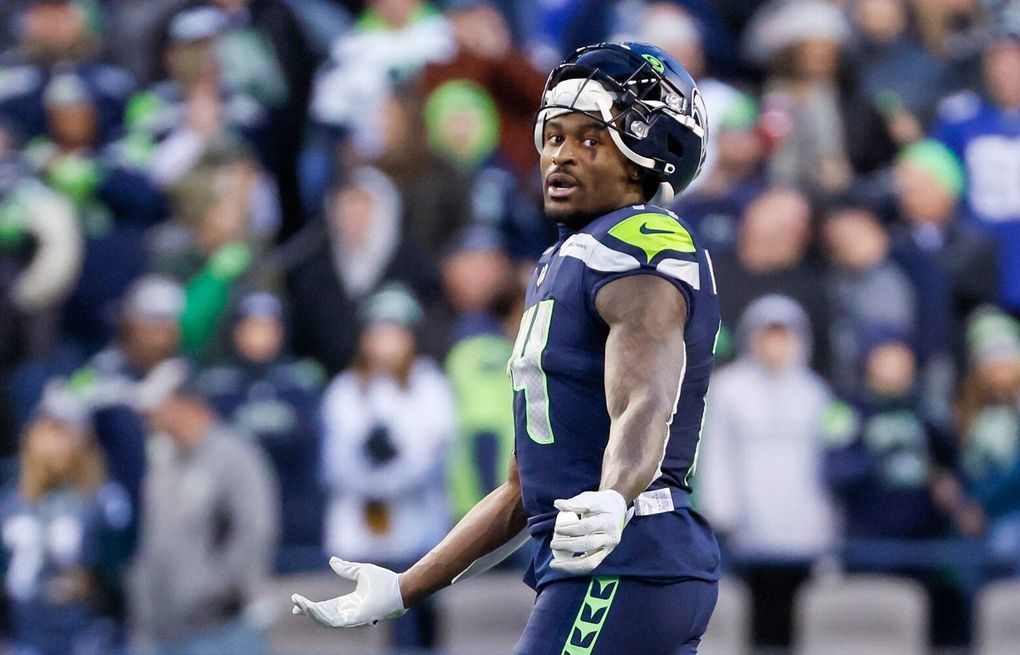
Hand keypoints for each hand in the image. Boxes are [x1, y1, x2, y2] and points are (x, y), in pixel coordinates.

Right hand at [291, 558, 405, 627]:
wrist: (399, 587)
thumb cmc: (384, 581)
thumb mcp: (361, 571)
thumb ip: (346, 568)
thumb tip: (332, 560)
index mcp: (349, 602)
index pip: (326, 606)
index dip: (311, 605)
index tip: (296, 600)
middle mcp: (349, 612)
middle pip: (323, 614)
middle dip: (308, 610)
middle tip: (294, 604)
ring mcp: (352, 618)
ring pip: (326, 620)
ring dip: (312, 613)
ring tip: (299, 605)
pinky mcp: (356, 620)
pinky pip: (335, 621)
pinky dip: (322, 615)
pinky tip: (312, 608)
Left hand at [550, 490, 630, 574]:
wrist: (617, 510)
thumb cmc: (600, 503)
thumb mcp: (590, 498)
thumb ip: (574, 503)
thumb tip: (558, 504)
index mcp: (608, 520)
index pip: (588, 527)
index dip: (571, 529)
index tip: (557, 529)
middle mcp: (611, 537)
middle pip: (589, 545)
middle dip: (568, 546)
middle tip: (552, 544)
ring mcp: (608, 549)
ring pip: (591, 563)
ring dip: (570, 565)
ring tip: (553, 564)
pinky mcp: (603, 556)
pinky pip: (589, 565)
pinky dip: (575, 567)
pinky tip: (562, 565)